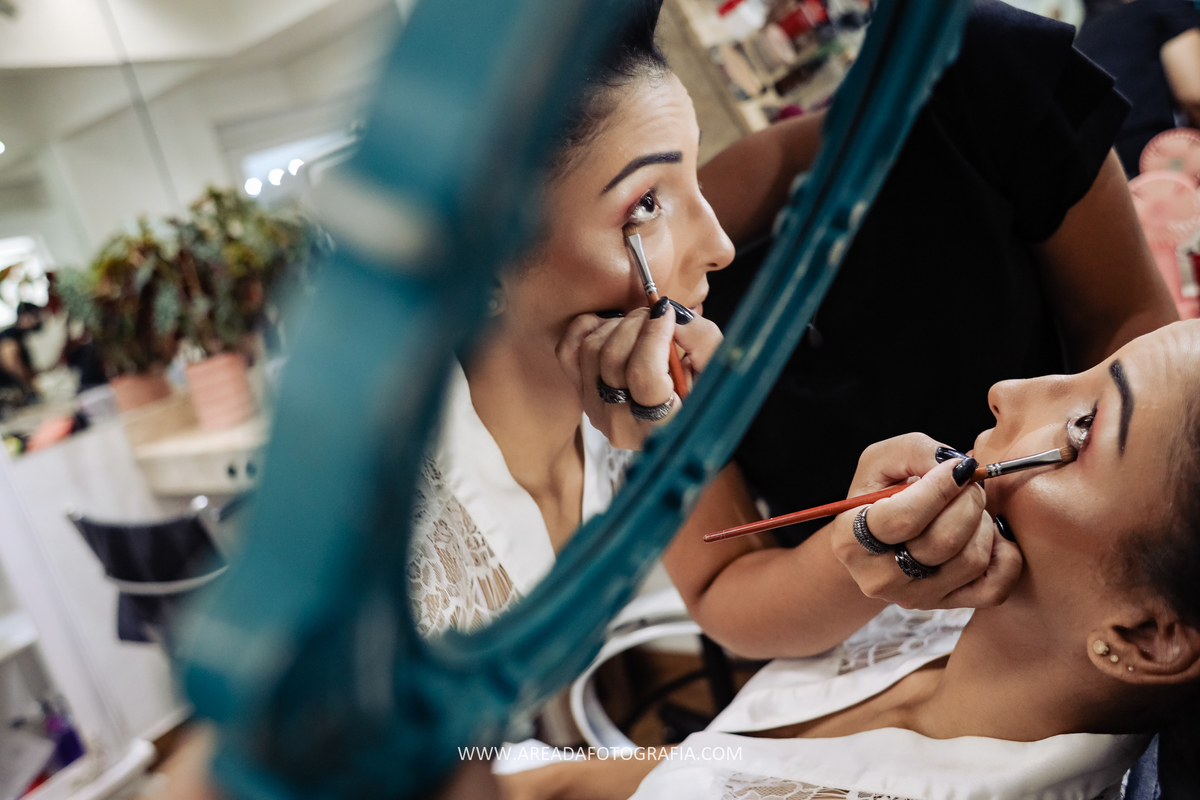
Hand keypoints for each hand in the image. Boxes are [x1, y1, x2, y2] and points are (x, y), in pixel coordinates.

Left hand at [556, 298, 721, 449]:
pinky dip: (587, 329)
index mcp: (660, 427)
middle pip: (613, 359)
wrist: (677, 422)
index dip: (654, 334)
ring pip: (591, 351)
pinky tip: (612, 327)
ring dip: (617, 325)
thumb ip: (701, 340)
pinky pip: (569, 351)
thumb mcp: (717, 372)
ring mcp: (596, 410)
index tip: (667, 313)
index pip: (643, 374)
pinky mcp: (582, 394)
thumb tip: (670, 314)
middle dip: (637, 323)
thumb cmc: (702, 396)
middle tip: (656, 315)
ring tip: (641, 325)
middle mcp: (621, 424)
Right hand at [828, 433, 1022, 609]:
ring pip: (971, 560)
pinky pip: (994, 588)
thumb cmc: (879, 495)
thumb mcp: (881, 461)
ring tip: (970, 508)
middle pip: (944, 541)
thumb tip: (957, 466)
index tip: (957, 468)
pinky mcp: (946, 607)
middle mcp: (878, 577)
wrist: (877, 543)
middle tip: (968, 484)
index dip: (940, 489)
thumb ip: (915, 451)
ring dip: (983, 524)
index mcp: (850, 540)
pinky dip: (1004, 556)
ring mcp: (913, 597)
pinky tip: (987, 536)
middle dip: (969, 501)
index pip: (904, 518)